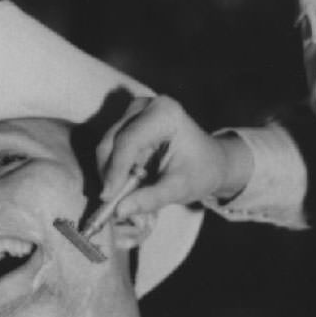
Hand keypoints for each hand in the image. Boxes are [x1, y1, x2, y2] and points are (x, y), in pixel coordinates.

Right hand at [96, 95, 252, 219]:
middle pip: (112, 143)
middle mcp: (146, 106)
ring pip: (106, 147)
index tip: (108, 198)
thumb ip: (151, 199)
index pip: (129, 141)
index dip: (116, 170)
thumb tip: (119, 211)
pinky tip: (128, 187)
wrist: (209, 161)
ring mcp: (134, 112)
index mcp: (165, 114)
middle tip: (116, 206)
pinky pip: (110, 150)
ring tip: (128, 199)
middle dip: (111, 176)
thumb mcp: (180, 188)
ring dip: (111, 176)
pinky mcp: (127, 122)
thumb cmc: (200, 171)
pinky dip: (114, 171)